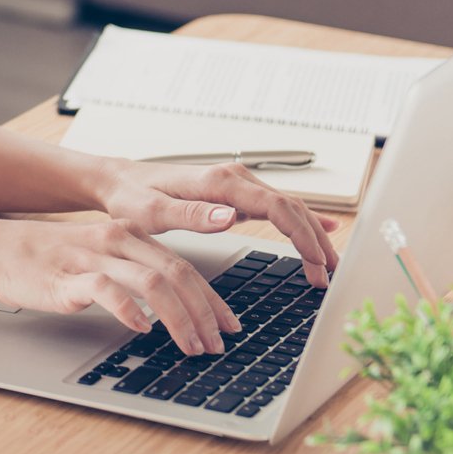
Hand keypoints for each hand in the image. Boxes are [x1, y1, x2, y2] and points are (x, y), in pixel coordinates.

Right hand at [0, 216, 239, 357]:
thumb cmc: (47, 259)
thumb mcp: (99, 258)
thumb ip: (133, 273)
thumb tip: (174, 307)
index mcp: (129, 235)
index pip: (183, 266)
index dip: (212, 298)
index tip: (229, 326)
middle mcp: (116, 241)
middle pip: (176, 273)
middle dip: (204, 313)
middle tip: (217, 345)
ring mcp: (93, 258)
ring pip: (152, 282)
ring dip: (178, 319)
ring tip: (189, 346)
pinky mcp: (67, 277)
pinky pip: (106, 290)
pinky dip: (130, 310)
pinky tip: (141, 328)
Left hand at [96, 160, 339, 287]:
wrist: (122, 181)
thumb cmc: (133, 198)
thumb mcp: (153, 212)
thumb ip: (190, 216)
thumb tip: (229, 217)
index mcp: (219, 183)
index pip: (277, 207)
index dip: (302, 236)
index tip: (317, 262)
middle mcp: (234, 178)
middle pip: (290, 207)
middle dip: (315, 241)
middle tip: (330, 275)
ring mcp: (236, 184)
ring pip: (287, 206)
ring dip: (311, 235)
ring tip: (328, 265)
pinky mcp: (234, 192)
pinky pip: (276, 206)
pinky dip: (300, 220)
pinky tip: (322, 229)